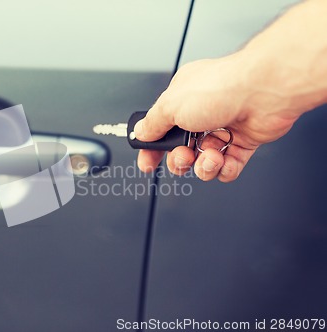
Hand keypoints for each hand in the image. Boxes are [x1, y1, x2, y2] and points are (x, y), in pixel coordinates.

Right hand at [134, 52, 301, 181]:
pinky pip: (228, 166)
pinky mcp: (244, 141)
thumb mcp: (171, 105)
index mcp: (182, 100)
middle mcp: (202, 113)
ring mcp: (224, 127)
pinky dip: (225, 169)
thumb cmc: (222, 88)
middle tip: (184, 156)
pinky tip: (225, 161)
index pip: (161, 129)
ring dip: (204, 166)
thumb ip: (153, 123)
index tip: (147, 162)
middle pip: (181, 150)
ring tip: (211, 157)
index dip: (152, 149)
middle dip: (180, 160)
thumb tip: (140, 132)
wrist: (265, 91)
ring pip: (204, 161)